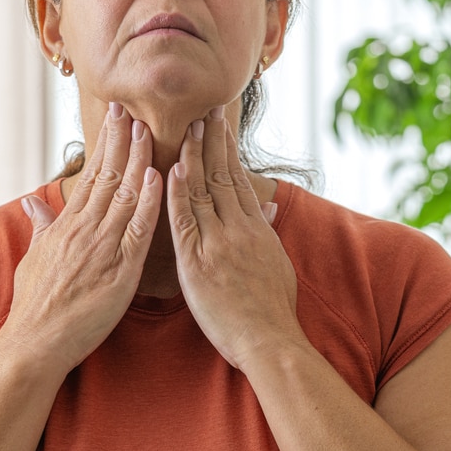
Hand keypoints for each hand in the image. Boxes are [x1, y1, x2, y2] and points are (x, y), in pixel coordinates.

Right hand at [3, 103, 161, 374]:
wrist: (33, 345)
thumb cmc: (33, 307)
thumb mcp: (33, 259)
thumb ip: (40, 227)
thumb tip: (32, 202)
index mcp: (68, 226)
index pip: (92, 175)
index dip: (107, 144)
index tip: (118, 117)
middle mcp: (84, 230)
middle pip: (108, 175)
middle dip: (122, 139)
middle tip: (133, 106)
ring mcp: (102, 248)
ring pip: (125, 194)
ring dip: (138, 160)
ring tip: (150, 127)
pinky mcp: (118, 271)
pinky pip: (137, 230)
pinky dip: (149, 202)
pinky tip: (159, 178)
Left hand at [167, 107, 303, 370]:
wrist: (271, 340)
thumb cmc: (273, 310)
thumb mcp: (277, 263)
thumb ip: (269, 232)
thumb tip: (271, 207)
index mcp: (256, 228)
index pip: (238, 179)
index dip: (227, 149)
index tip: (220, 124)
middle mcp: (239, 228)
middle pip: (223, 175)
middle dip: (214, 140)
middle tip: (206, 109)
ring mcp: (219, 243)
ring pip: (204, 190)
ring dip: (195, 155)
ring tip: (188, 125)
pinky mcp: (199, 262)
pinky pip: (186, 221)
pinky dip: (179, 193)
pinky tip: (172, 169)